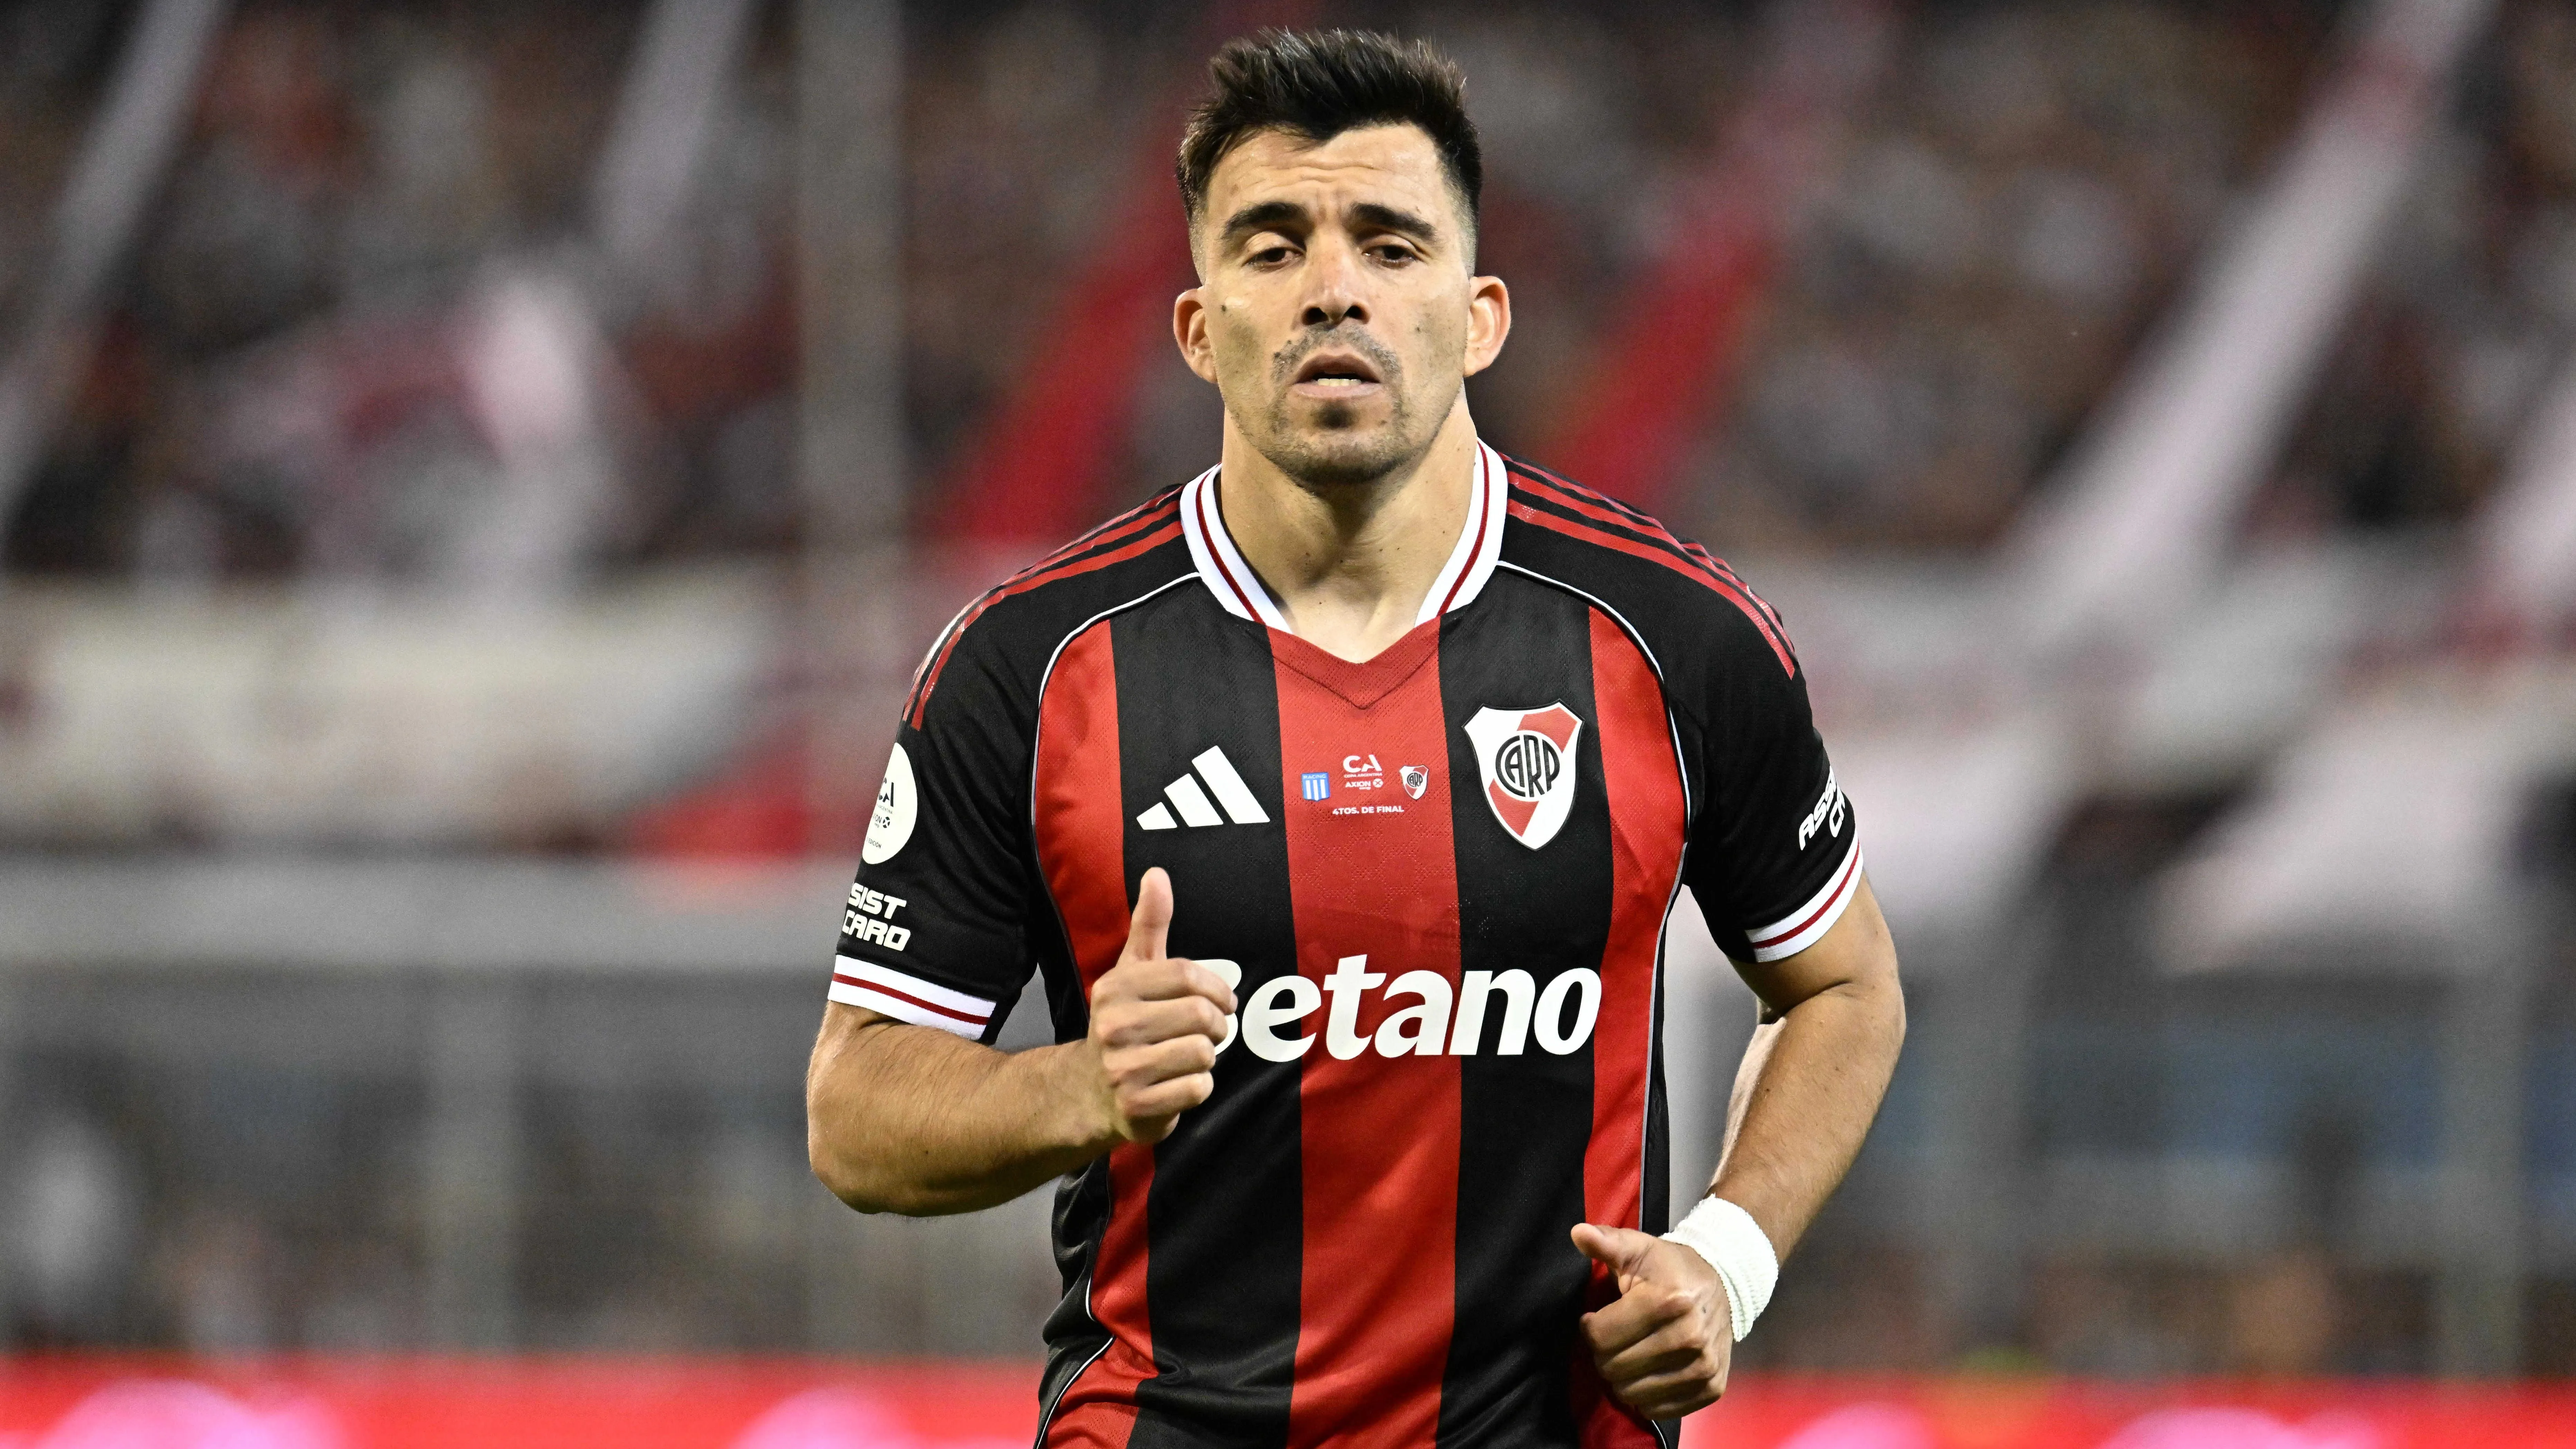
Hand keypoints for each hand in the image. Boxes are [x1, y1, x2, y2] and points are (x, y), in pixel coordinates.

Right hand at [1082, 867, 1236, 1144]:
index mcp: (1116, 988)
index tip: (1222, 1001)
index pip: (1189, 976)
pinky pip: (1198, 1089)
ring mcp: (1122, 1069)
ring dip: (1205, 1058)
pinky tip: (1175, 1085)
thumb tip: (1157, 873)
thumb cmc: (1125, 1024)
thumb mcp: (1133, 971)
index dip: (1218, 989)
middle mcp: (1113, 1026)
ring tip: (1184, 1058)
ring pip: (1203, 1053)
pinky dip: (1197, 1088)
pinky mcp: (1136, 1107)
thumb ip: (1149, 924)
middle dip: (1215, 1026)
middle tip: (1203, 1033)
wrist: (1088, 1093)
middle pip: (1202, 1016)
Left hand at [1572, 1222, 1731, 1419]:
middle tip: (1613, 1339)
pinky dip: (1647, 1396)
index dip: (1590, 1328)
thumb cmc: (1671, 1268)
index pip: (1601, 1337)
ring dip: (1622, 1378)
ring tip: (1629, 1354)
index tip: (1596, 1318)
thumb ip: (1606, 1242)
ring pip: (1633, 1395)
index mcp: (1668, 1300)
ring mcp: (1704, 1366)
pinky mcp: (1712, 1388)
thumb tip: (1578, 1233)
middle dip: (1604, 1355)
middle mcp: (1689, 1337)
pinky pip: (1659, 1410)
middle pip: (1614, 1368)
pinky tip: (1649, 1371)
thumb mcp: (1638, 1248)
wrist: (1725, 1284)